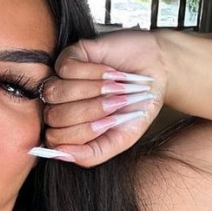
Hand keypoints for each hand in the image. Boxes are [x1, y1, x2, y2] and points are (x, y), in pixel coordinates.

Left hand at [36, 30, 167, 167]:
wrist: (158, 72)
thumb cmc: (138, 105)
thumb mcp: (121, 139)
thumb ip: (91, 154)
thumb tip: (60, 155)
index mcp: (69, 128)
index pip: (53, 139)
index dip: (81, 133)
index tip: (110, 123)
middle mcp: (60, 105)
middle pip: (53, 116)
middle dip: (90, 112)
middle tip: (117, 103)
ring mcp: (62, 79)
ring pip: (55, 92)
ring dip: (91, 92)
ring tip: (116, 88)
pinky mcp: (70, 56)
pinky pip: (66, 69)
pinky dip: (93, 73)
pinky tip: (111, 72)